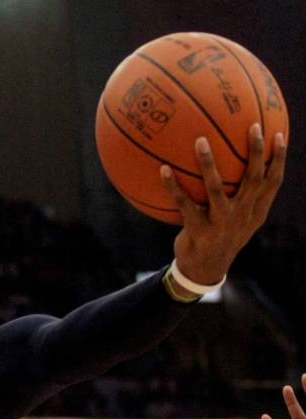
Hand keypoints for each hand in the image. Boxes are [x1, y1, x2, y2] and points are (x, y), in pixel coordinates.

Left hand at [162, 123, 286, 284]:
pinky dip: (172, 185)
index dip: (278, 158)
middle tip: (252, 126)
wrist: (204, 269)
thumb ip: (243, 197)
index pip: (273, 181)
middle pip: (253, 179)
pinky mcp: (198, 229)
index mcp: (256, 211)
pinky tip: (163, 169)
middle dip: (255, 152)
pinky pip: (183, 203)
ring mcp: (220, 223)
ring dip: (208, 163)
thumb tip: (238, 166)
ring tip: (199, 140)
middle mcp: (242, 215)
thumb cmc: (220, 236)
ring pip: (215, 188)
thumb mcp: (239, 221)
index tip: (278, 134)